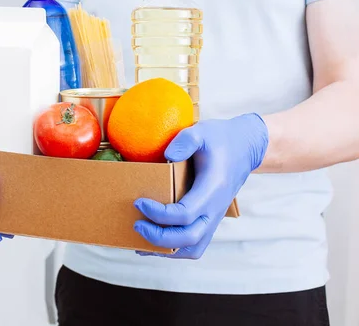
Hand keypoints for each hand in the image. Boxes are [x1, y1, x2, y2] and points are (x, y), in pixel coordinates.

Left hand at [133, 113, 268, 258]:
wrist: (245, 147)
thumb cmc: (221, 139)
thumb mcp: (202, 131)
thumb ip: (185, 141)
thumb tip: (166, 156)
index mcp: (212, 190)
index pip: (184, 214)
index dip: (159, 214)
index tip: (139, 202)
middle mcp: (215, 209)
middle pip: (188, 238)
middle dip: (158, 237)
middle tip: (137, 225)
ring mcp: (214, 217)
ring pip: (193, 247)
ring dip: (167, 250)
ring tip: (141, 240)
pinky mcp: (209, 219)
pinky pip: (194, 244)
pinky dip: (174, 249)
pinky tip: (153, 244)